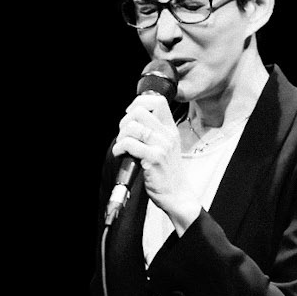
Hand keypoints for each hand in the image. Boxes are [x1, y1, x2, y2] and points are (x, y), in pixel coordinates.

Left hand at [112, 91, 197, 229]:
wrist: (177, 195)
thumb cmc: (167, 173)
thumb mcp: (166, 147)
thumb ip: (154, 132)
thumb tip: (131, 120)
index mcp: (170, 129)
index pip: (158, 101)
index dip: (139, 103)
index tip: (131, 114)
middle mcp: (167, 135)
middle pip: (140, 111)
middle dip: (125, 121)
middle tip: (124, 135)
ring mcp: (162, 146)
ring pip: (132, 127)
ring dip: (121, 136)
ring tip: (123, 147)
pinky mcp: (154, 159)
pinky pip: (129, 144)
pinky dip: (119, 148)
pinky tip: (121, 154)